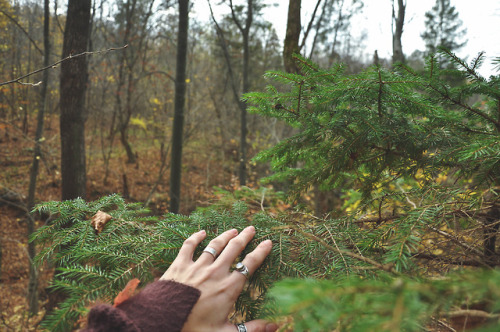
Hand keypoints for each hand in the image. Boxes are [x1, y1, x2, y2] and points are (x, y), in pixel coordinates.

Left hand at [160, 226, 277, 331]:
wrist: (164, 322)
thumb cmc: (194, 329)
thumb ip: (251, 329)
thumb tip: (274, 326)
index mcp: (228, 288)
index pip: (249, 265)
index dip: (260, 252)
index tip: (268, 242)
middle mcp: (215, 273)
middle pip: (233, 249)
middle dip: (244, 237)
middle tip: (251, 229)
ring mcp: (197, 266)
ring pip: (215, 245)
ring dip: (225, 236)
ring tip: (233, 230)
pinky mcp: (180, 265)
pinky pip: (189, 245)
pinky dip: (196, 237)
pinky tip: (202, 232)